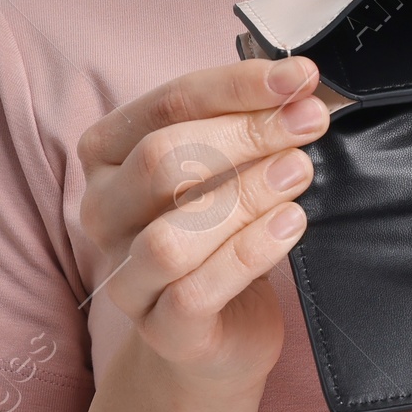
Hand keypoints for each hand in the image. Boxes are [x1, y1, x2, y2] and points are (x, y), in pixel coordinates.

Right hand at [76, 52, 329, 398]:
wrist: (218, 333)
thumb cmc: (221, 234)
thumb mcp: (227, 169)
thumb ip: (249, 126)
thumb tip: (302, 88)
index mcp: (109, 155)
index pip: (167, 104)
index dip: (237, 86)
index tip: (301, 77)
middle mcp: (102, 212)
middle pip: (161, 160)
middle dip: (245, 134)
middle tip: (309, 122)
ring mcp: (125, 276)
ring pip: (171, 234)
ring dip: (244, 194)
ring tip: (300, 170)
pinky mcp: (161, 330)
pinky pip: (196, 290)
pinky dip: (250, 251)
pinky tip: (292, 223)